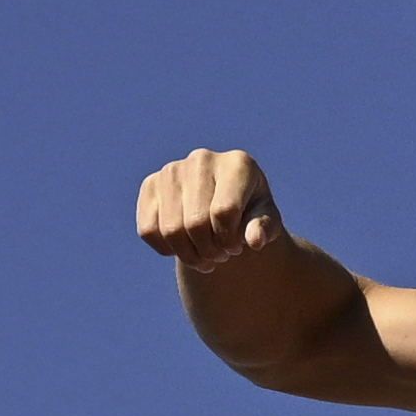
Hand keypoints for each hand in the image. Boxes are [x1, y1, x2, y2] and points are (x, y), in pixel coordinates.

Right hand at [137, 148, 281, 267]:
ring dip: (189, 255)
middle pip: (196, 223)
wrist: (223, 204)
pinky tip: (183, 248)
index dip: (229, 241)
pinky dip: (166, 249)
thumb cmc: (250, 212)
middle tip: (220, 255)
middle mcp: (202, 159)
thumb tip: (255, 240)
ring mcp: (172, 170)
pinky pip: (148, 230)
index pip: (224, 212)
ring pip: (171, 230)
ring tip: (205, 256)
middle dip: (210, 251)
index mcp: (237, 164)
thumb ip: (264, 228)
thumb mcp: (266, 221)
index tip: (236, 246)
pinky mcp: (150, 184)